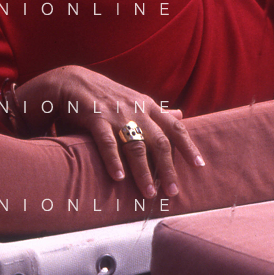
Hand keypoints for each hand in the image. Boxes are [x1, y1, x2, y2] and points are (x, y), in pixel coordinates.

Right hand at [13, 65, 204, 197]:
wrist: (73, 80)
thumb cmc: (108, 96)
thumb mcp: (136, 100)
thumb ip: (158, 112)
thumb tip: (181, 115)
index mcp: (149, 106)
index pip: (175, 128)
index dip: (188, 146)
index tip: (199, 166)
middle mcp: (137, 110)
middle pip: (159, 142)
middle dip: (168, 168)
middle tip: (173, 192)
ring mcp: (117, 114)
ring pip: (136, 146)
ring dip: (144, 172)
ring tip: (150, 193)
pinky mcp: (95, 117)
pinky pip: (107, 142)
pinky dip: (113, 160)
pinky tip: (119, 178)